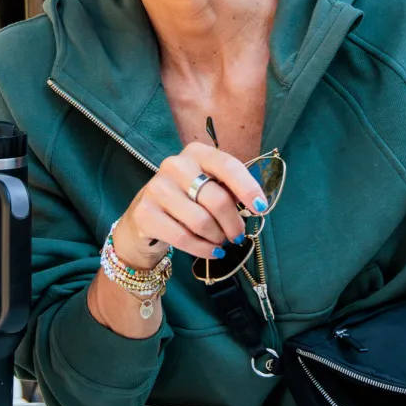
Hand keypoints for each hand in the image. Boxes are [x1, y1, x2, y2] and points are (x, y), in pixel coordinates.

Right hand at [112, 141, 267, 267]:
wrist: (145, 218)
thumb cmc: (186, 200)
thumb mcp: (208, 187)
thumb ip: (228, 191)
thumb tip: (254, 207)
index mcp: (196, 153)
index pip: (228, 166)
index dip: (248, 188)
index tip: (260, 208)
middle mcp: (174, 165)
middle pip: (217, 200)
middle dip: (233, 224)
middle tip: (237, 235)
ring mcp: (157, 188)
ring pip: (201, 222)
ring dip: (217, 238)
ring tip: (220, 242)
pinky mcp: (145, 213)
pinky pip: (184, 238)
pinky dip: (203, 249)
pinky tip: (211, 252)